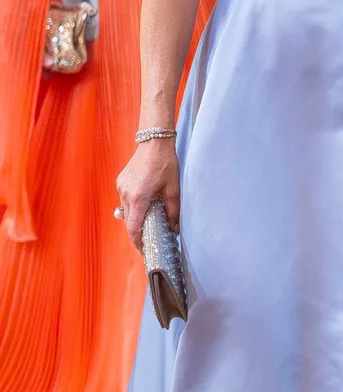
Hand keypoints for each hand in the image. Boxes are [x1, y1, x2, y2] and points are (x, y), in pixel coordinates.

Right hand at [116, 138, 179, 253]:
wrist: (154, 141)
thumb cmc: (165, 163)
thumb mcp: (173, 188)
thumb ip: (173, 211)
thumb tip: (174, 228)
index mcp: (139, 197)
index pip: (133, 228)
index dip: (138, 243)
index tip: (144, 250)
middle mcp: (126, 194)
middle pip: (129, 221)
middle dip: (138, 231)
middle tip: (150, 236)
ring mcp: (121, 187)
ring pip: (126, 211)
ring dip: (135, 217)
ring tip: (149, 218)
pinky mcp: (120, 181)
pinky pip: (124, 200)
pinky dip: (133, 205)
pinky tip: (145, 202)